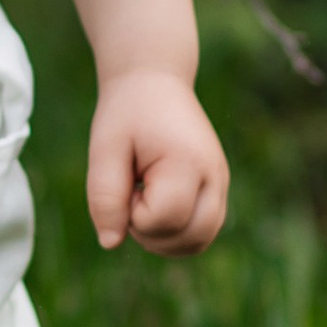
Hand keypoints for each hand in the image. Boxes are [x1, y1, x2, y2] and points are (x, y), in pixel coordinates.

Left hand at [86, 69, 227, 257]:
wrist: (155, 83)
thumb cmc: (127, 114)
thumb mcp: (105, 149)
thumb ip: (105, 196)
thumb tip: (110, 244)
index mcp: (188, 161)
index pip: (163, 220)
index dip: (133, 214)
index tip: (125, 182)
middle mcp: (215, 176)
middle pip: (191, 238)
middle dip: (151, 234)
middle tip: (132, 195)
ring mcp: (221, 184)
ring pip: (199, 241)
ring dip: (164, 239)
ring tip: (143, 202)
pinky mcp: (218, 190)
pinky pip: (202, 232)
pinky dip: (175, 234)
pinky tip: (154, 208)